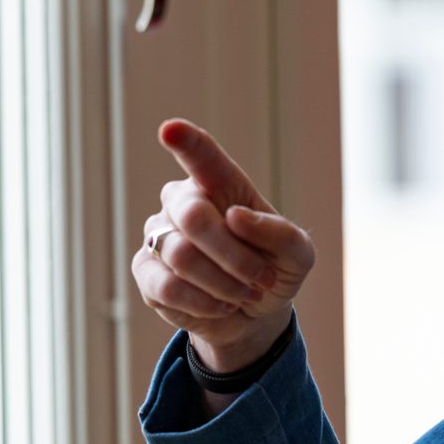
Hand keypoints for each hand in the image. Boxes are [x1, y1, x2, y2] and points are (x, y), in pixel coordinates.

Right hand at [133, 118, 315, 364]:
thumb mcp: (298, 254)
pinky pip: (167, 287)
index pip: (202, 156)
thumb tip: (236, 216)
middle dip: (234, 256)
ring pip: (181, 256)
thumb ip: (280, 233)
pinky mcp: (145, 271)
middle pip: (194, 216)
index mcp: (222, 185)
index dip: (186, 142)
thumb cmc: (275, 269)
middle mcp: (183, 202)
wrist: (254, 313)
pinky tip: (221, 305)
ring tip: (244, 293)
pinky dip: (204, 303)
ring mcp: (158, 234)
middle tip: (262, 279)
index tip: (171, 130)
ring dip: (224, 284)